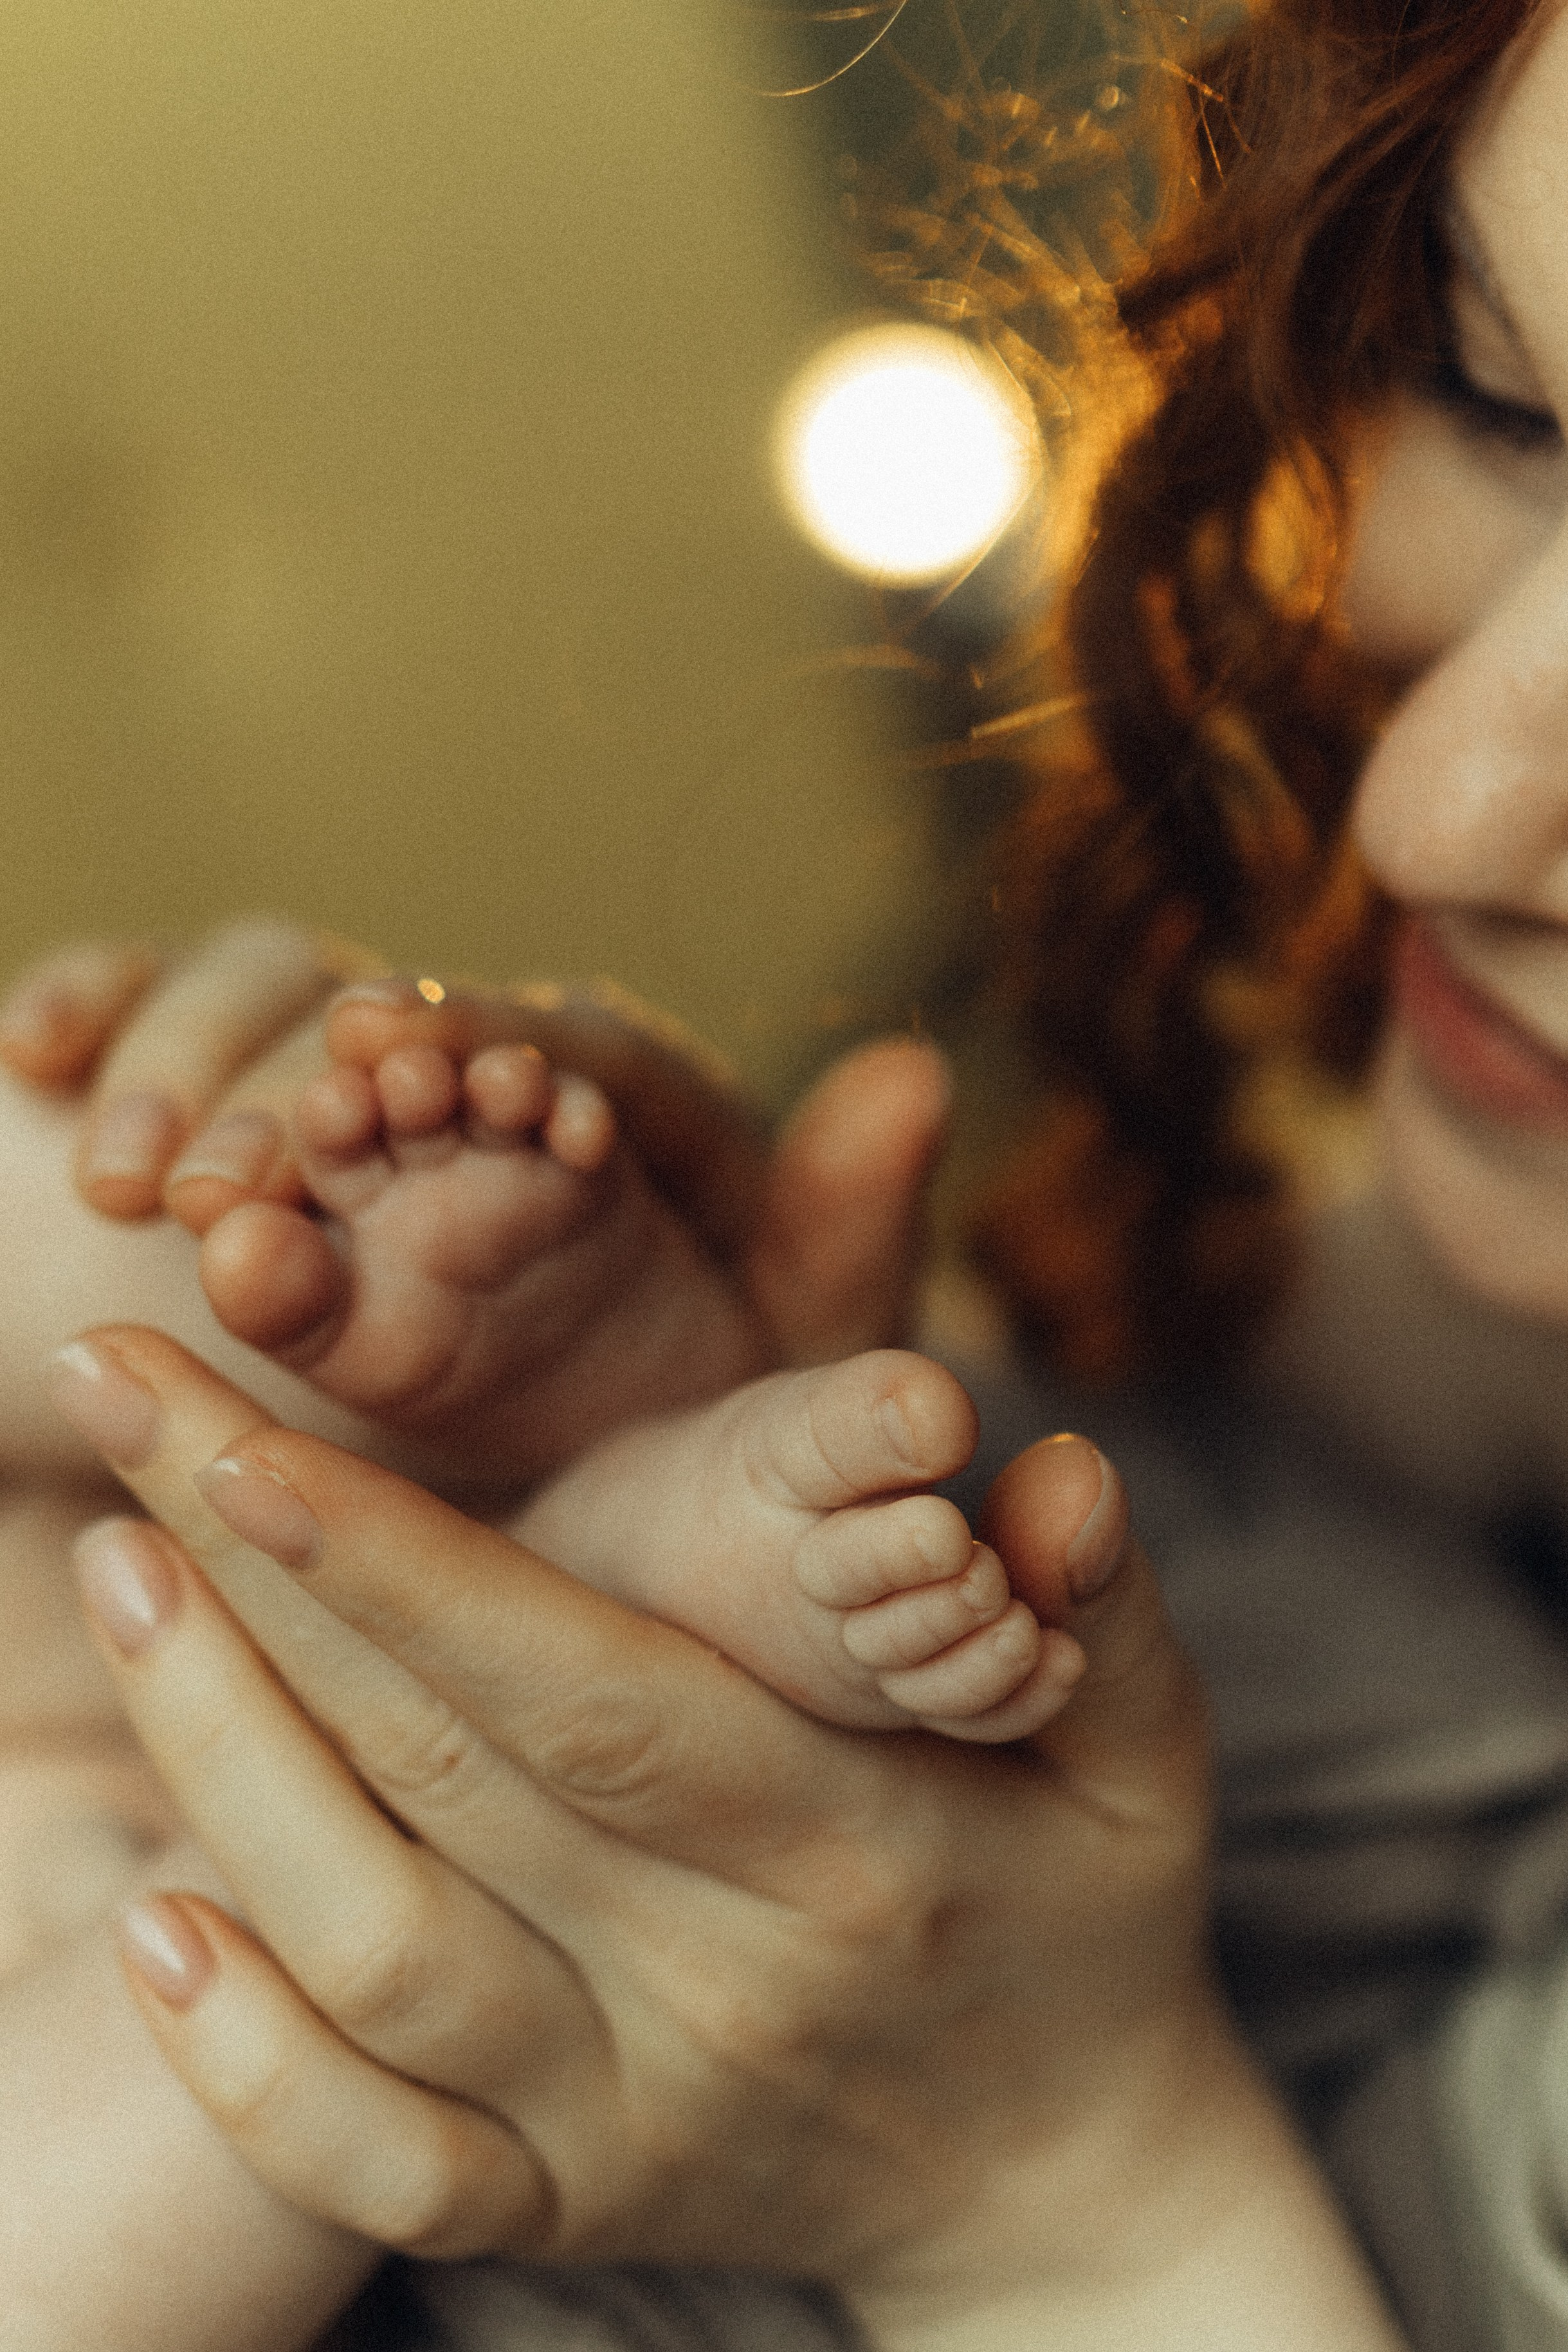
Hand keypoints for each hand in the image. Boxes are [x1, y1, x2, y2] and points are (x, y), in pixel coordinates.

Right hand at [0, 920, 950, 1357]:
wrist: (565, 1449)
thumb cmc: (684, 1374)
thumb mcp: (786, 1325)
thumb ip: (846, 1219)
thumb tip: (922, 1070)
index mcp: (606, 1092)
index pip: (563, 1042)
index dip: (508, 1058)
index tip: (447, 1083)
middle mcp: (462, 1063)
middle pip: (385, 1018)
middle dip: (320, 1071)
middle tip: (267, 1151)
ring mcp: (335, 1086)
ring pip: (255, 998)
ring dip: (196, 1062)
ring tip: (143, 1177)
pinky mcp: (231, 1130)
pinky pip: (144, 1016)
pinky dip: (85, 1006)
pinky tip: (31, 1050)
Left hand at [50, 1323, 1224, 2320]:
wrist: (1057, 2181)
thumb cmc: (1088, 1906)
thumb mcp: (1147, 1749)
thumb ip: (1102, 1605)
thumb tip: (1055, 1470)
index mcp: (854, 1843)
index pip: (594, 1691)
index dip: (406, 1563)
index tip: (245, 1423)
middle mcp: (719, 1984)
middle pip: (437, 1778)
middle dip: (248, 1578)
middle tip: (116, 1388)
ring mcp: (627, 2115)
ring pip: (372, 1951)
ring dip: (214, 1757)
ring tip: (113, 1568)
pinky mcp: (568, 2200)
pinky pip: (373, 2166)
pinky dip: (239, 2057)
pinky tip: (146, 1903)